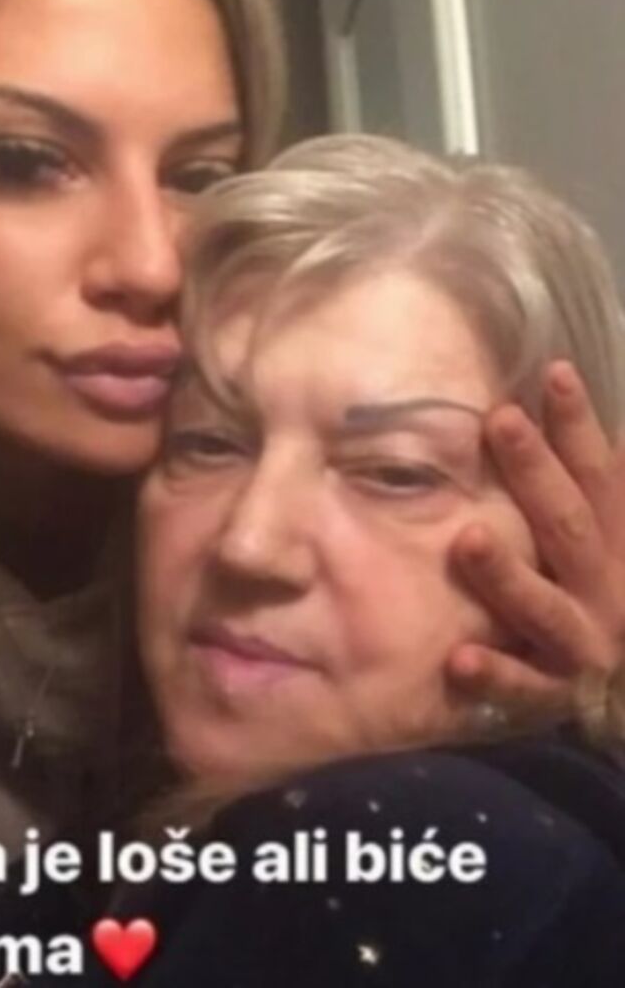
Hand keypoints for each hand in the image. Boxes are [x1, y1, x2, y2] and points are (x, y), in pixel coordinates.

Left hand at [447, 361, 624, 739]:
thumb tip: (595, 414)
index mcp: (622, 545)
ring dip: (508, 574)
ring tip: (468, 540)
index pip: (601, 475)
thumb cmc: (614, 601)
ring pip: (545, 606)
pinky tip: (460, 659)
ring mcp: (585, 643)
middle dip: (537, 472)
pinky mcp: (560, 697)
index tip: (554, 372)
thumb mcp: (618, 542)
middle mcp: (607, 588)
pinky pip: (526, 688)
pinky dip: (497, 675)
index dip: (580, 426)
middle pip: (569, 524)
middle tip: (501, 421)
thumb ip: (604, 487)